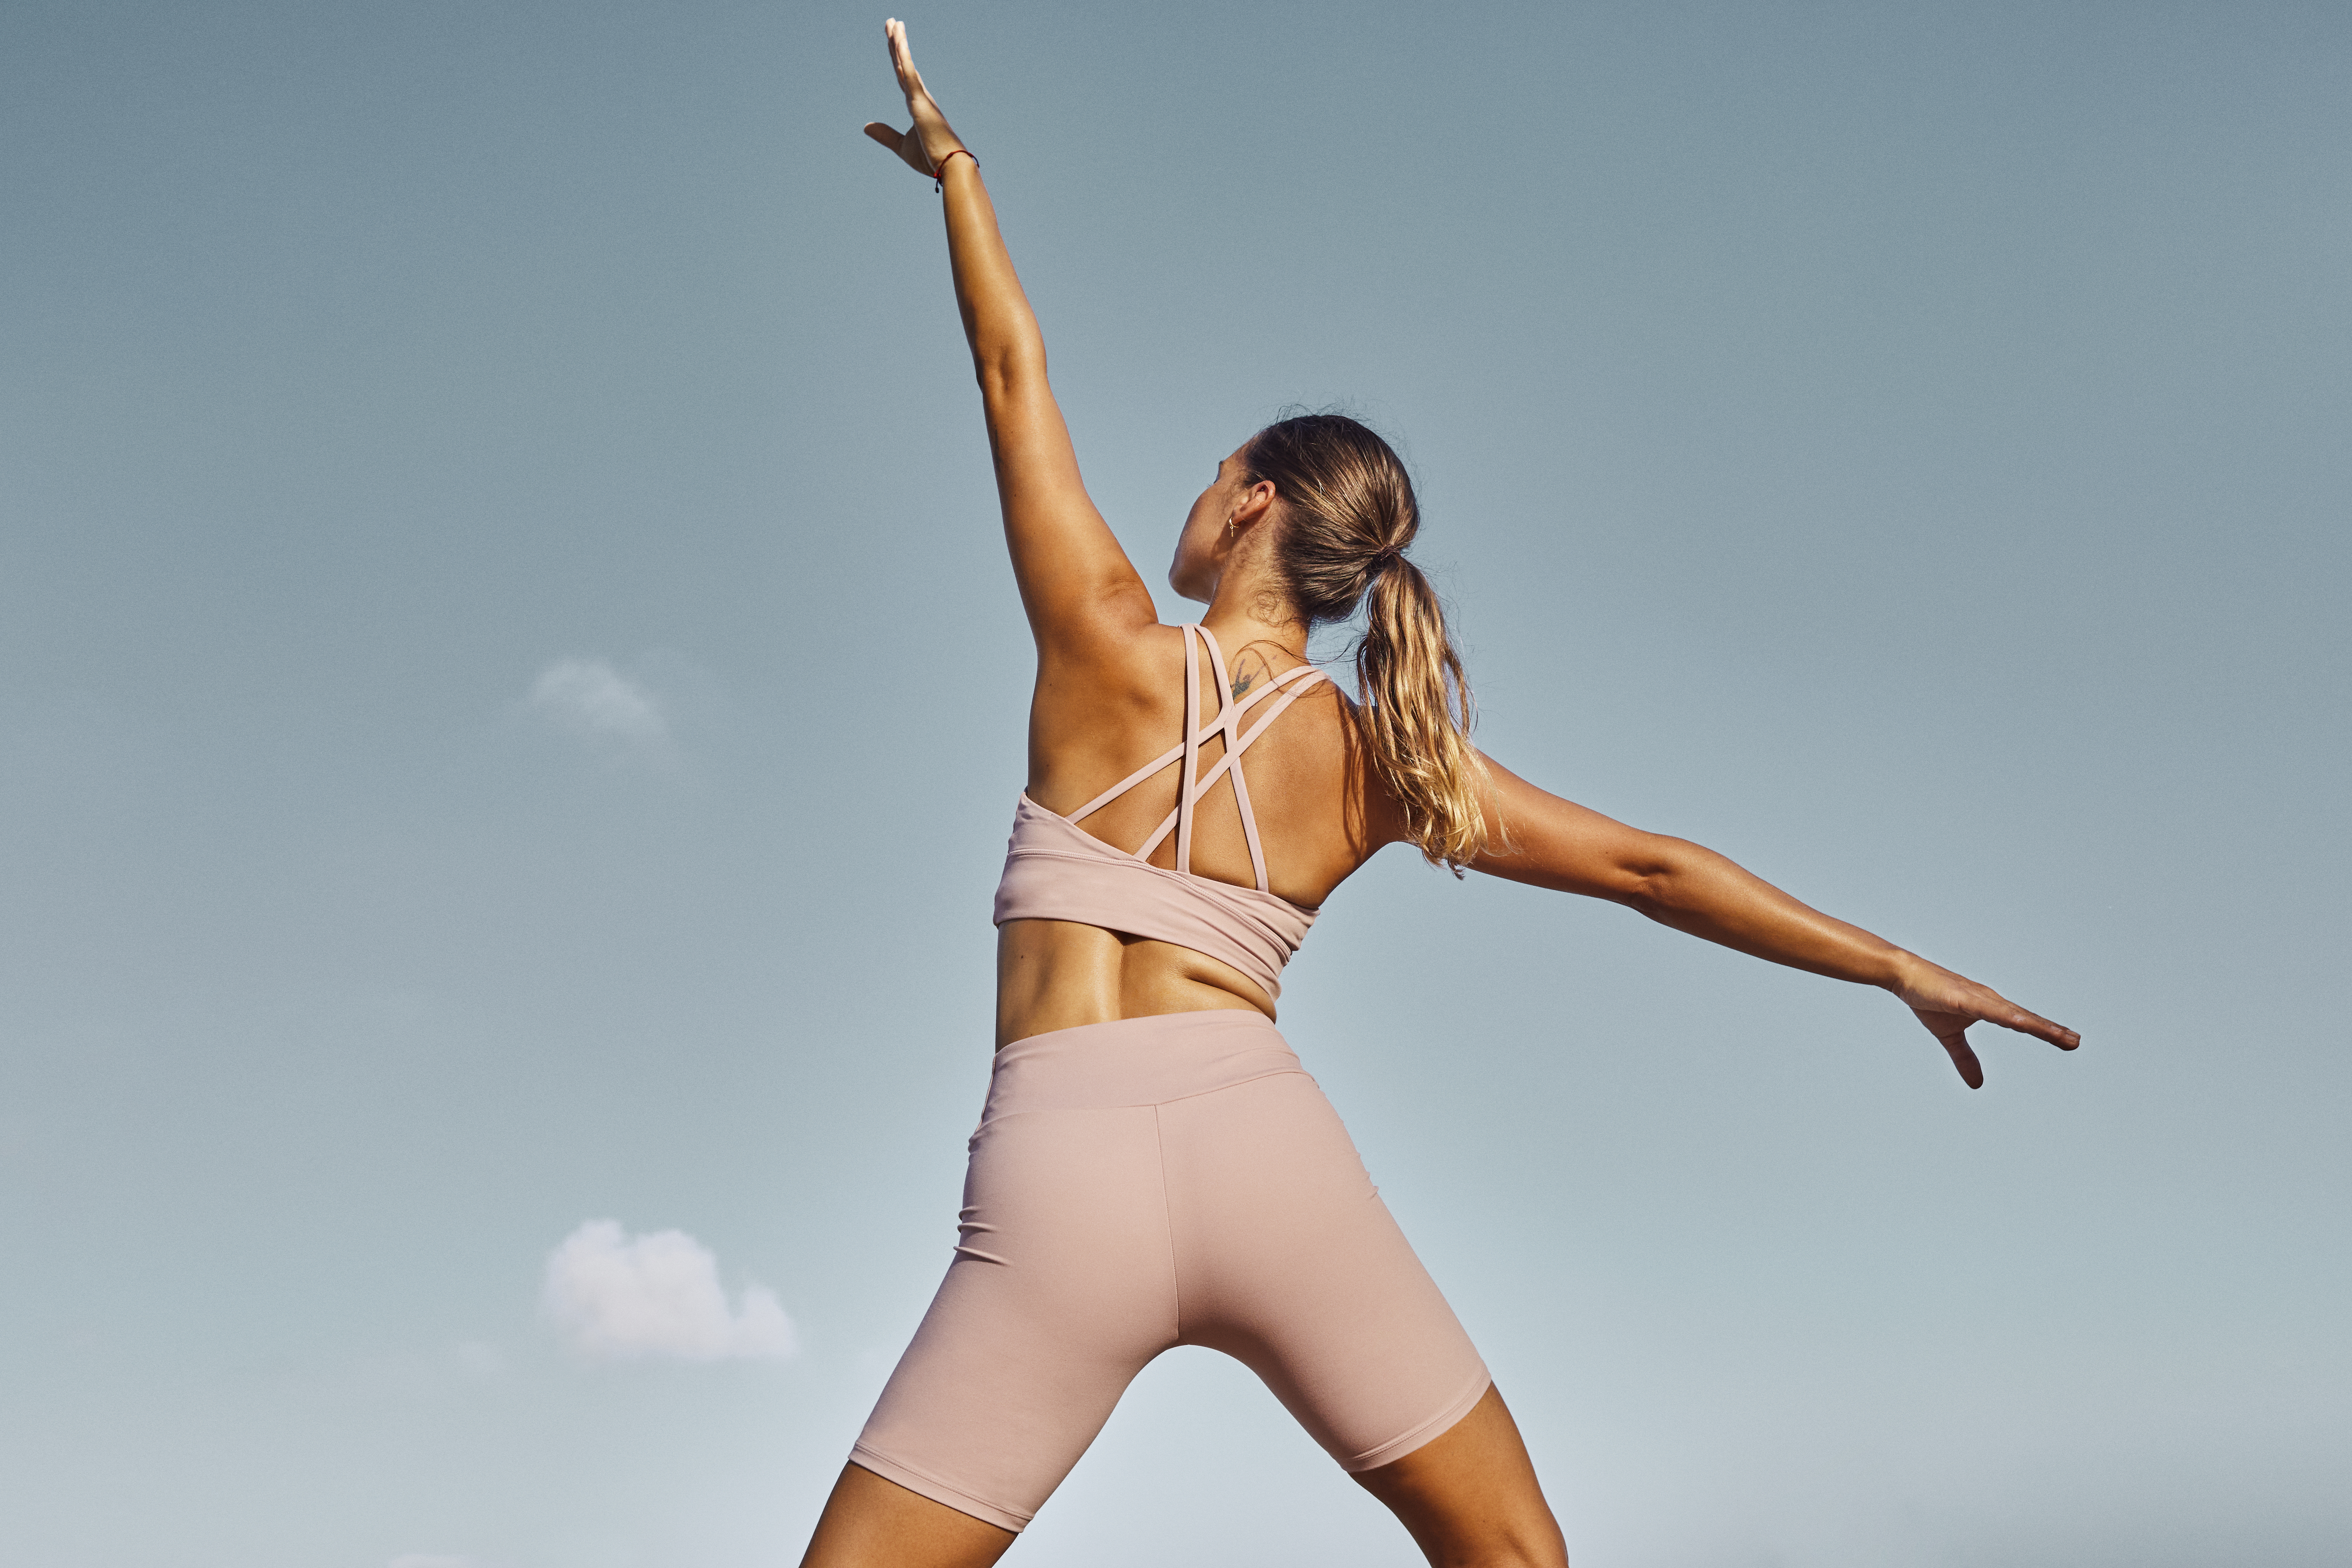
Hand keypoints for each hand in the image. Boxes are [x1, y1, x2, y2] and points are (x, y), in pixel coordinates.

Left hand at [862, 18, 964, 177]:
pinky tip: (899, 41)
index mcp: (917, 105)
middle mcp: (920, 97)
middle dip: (897, 42)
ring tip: (894, 23)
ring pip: (906, 64)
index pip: (903, 76)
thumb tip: (866, 127)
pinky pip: (909, 74)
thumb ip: (885, 134)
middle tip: (892, 22)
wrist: (949, 167)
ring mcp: (921, 97)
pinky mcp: (920, 101)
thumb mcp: (901, 145)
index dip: (897, 57)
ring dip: (900, 42)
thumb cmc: (930, 158)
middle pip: (904, 64)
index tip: (892, 40)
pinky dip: (904, 57)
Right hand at [1888, 953, 2078, 1087]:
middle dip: (2051, 1031)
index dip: (2046, 1031)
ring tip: (2062, 1036)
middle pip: (2026, 1019)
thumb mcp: (1950, 1036)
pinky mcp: (1963, 998)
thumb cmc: (1929, 999)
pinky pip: (1989, 1010)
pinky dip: (2008, 1017)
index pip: (2023, 1023)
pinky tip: (2023, 1023)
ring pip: (2015, 1015)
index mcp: (1991, 1009)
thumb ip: (1965, 1058)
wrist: (1905, 975)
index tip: (2069, 1040)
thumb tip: (1977, 1084)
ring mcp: (1979, 999)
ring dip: (2039, 1026)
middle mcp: (1991, 1002)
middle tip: (2076, 1042)